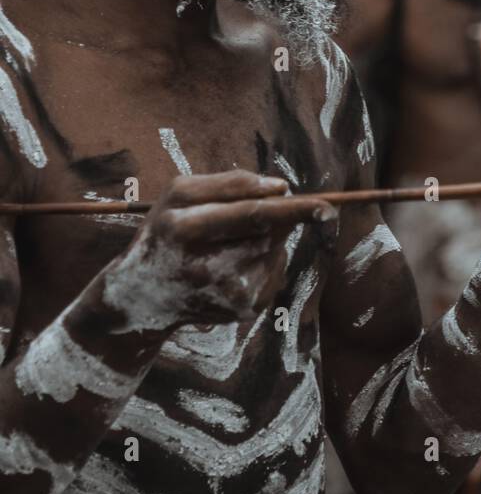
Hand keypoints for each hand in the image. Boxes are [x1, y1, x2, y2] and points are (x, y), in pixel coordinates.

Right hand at [107, 170, 336, 329]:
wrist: (141, 299)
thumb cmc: (165, 232)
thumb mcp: (179, 194)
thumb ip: (228, 183)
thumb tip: (281, 188)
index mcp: (183, 228)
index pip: (249, 214)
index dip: (291, 209)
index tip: (325, 205)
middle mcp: (204, 267)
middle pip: (267, 233)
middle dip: (282, 216)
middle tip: (286, 206)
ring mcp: (226, 294)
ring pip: (274, 249)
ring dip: (268, 236)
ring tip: (233, 240)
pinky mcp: (242, 310)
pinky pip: (273, 270)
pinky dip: (265, 258)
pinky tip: (235, 264)